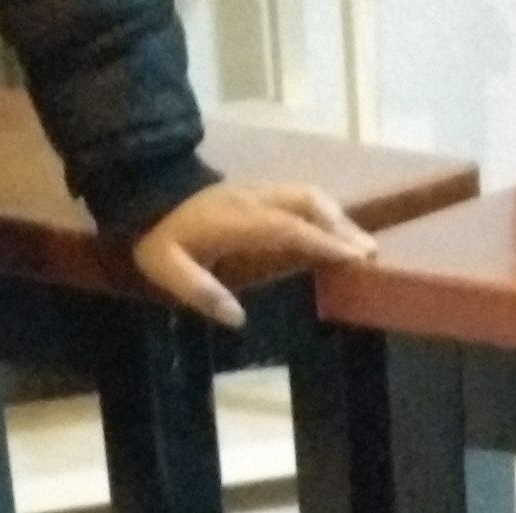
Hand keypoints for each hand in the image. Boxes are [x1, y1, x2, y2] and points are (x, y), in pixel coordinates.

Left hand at [130, 178, 377, 330]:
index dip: (324, 242)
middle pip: (309, 203)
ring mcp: (256, 190)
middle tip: (369, 253)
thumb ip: (201, 293)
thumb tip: (237, 319)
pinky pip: (297, 194)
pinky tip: (331, 228)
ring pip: (307, 194)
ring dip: (336, 216)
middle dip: (342, 227)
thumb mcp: (167, 270)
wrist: (146, 194)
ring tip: (358, 243)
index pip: (290, 228)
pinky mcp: (255, 190)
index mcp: (238, 220)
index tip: (355, 258)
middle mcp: (254, 199)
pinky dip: (321, 210)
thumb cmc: (158, 238)